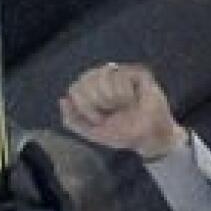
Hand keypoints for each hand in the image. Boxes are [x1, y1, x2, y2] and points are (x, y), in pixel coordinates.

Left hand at [60, 63, 184, 160]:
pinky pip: (121, 76)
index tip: (98, 119)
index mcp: (91, 92)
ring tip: (122, 106)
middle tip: (109, 114)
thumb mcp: (91, 132)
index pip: (76, 88)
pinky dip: (124, 94)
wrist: (148, 138)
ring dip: (111, 98)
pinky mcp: (138, 72)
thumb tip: (62, 99)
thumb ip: (72, 120)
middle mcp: (105, 80)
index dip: (84, 105)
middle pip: (86, 80)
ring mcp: (121, 74)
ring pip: (103, 75)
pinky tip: (133, 100)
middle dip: (96, 103)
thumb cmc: (121, 134)